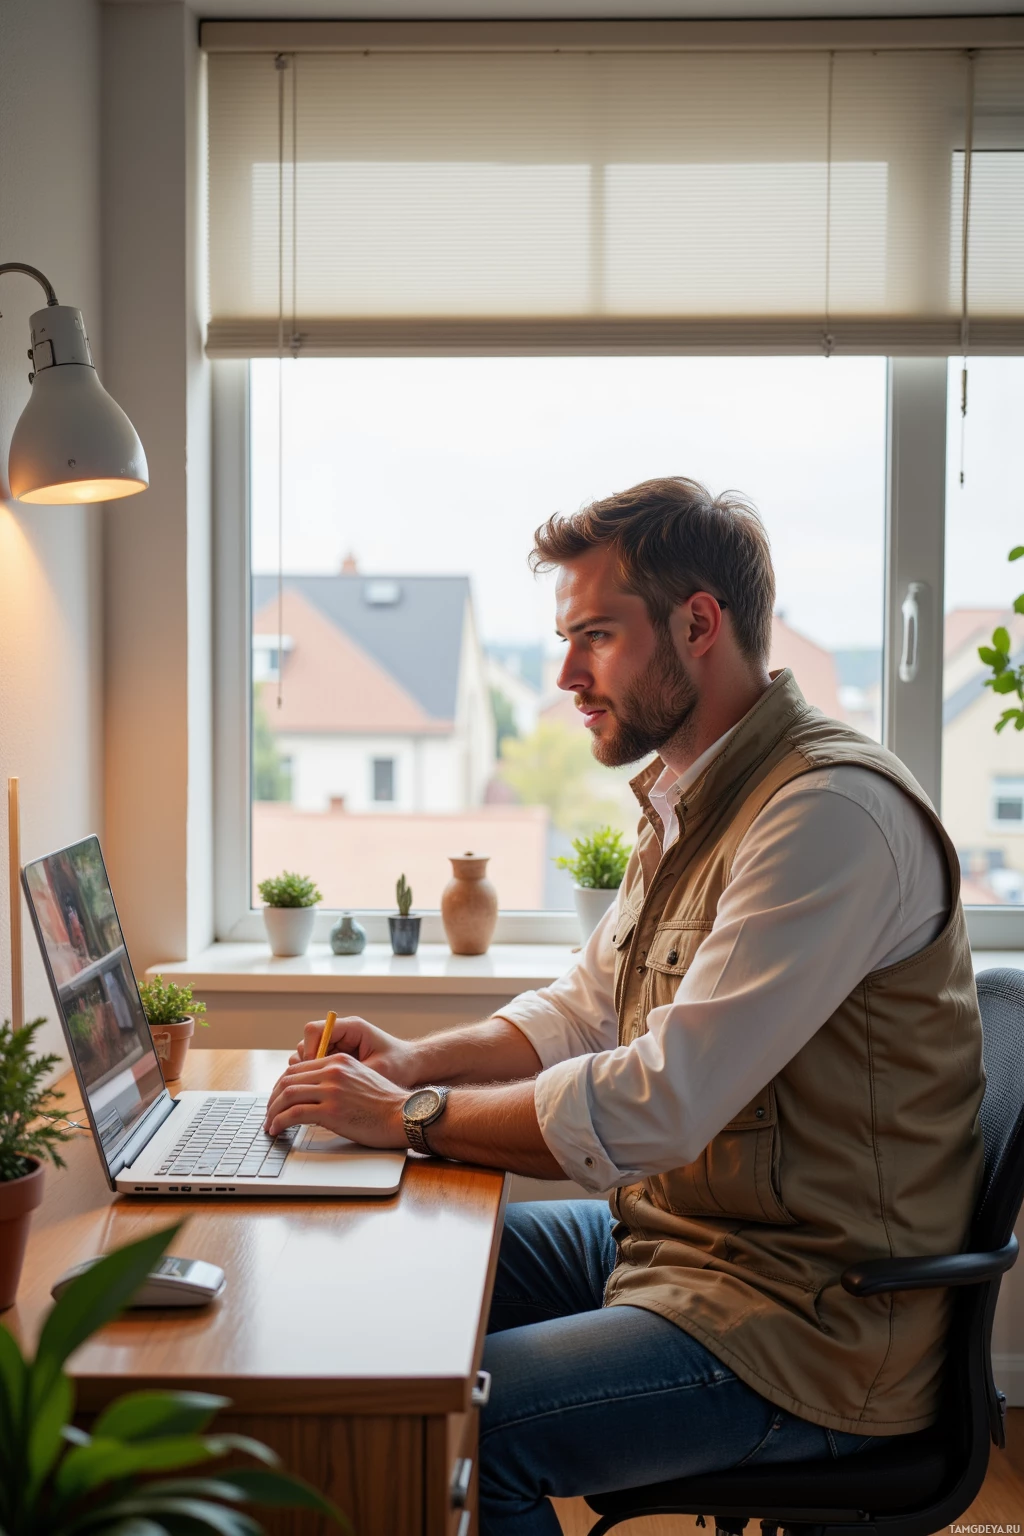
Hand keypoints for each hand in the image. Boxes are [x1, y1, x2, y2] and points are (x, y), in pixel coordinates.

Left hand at [265, 1054, 407, 1147]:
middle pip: (288, 1080)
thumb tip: (316, 1096)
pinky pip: (293, 1114)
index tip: (277, 1100)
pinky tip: (277, 1130)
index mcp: (339, 1062)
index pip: (298, 1069)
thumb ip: (338, 1081)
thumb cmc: (386, 1104)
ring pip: (287, 1095)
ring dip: (272, 1112)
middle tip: (269, 1113)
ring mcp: (332, 1090)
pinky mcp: (331, 1111)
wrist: (405, 1115)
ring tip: (270, 1125)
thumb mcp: (361, 1080)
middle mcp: (333, 1071)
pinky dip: (279, 1122)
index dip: (282, 1085)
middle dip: (273, 1098)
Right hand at [291, 1014, 419, 1085]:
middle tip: (314, 1087)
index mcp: (351, 1028)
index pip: (314, 1030)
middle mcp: (341, 1033)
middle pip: (307, 1043)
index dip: (310, 1051)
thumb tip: (324, 1085)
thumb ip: (351, 1073)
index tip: (315, 1073)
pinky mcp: (337, 1056)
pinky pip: (317, 1064)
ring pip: (308, 1055)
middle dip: (306, 1065)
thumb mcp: (377, 1069)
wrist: (412, 1064)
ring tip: (320, 1090)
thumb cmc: (399, 1064)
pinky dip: (316, 1077)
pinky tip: (325, 1091)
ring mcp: (338, 1044)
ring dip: (309, 1072)